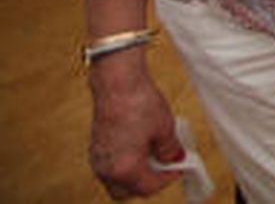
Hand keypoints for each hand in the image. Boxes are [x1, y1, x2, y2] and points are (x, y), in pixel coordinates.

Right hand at [87, 54, 183, 199]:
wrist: (117, 83)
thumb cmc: (139, 103)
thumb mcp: (165, 129)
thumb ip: (170, 150)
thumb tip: (174, 159)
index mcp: (125, 169)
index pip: (148, 188)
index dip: (167, 179)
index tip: (179, 168)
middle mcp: (106, 169)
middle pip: (127, 192)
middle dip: (147, 184)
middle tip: (164, 168)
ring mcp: (98, 159)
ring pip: (116, 182)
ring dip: (135, 175)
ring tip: (153, 156)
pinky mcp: (95, 147)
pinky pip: (109, 167)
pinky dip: (124, 165)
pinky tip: (139, 148)